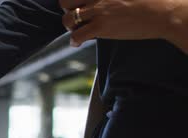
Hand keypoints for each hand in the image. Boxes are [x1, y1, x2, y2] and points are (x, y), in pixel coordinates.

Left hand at [60, 0, 182, 46]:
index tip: (79, 6)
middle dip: (67, 11)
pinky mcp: (101, 26)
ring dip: (70, 27)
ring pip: (67, 20)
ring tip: (78, 31)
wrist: (162, 12)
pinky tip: (77, 43)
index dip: (74, 1)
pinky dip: (74, 41)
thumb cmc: (148, 2)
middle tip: (76, 18)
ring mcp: (98, 11)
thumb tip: (99, 3)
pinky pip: (77, 35)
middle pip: (65, 2)